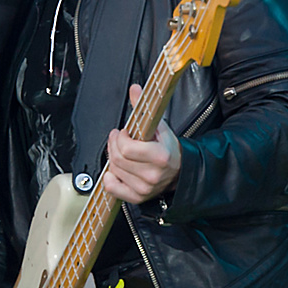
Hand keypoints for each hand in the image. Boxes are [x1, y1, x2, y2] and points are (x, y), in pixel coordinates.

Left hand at [102, 83, 181, 204]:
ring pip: (113, 170)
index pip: (127, 148)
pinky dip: (109, 177)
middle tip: (118, 138)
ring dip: (113, 158)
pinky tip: (116, 169)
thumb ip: (144, 108)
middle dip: (114, 145)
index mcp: (160, 156)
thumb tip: (135, 89)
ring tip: (121, 152)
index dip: (120, 137)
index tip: (124, 132)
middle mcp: (152, 175)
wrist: (179, 171)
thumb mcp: (159, 127)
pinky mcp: (137, 197)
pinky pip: (112, 187)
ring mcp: (144, 188)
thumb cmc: (167, 149)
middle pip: (118, 158)